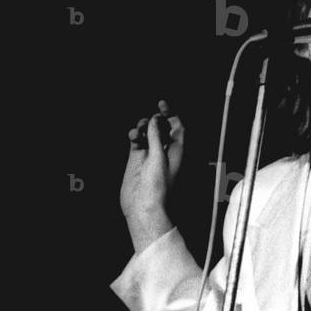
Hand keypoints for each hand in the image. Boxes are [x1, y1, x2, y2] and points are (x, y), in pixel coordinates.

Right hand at [120, 99, 184, 223]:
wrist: (144, 206)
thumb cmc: (158, 186)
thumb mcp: (159, 157)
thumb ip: (155, 136)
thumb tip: (155, 119)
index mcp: (178, 150)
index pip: (177, 127)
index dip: (171, 114)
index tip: (162, 104)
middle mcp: (165, 151)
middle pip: (161, 127)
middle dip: (155, 119)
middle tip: (150, 118)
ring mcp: (150, 155)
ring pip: (147, 133)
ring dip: (143, 127)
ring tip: (139, 129)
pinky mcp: (137, 159)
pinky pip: (136, 141)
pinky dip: (134, 136)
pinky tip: (133, 136)